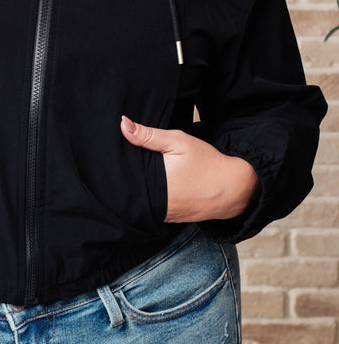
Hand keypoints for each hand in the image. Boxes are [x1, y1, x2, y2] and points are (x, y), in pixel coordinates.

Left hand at [120, 115, 260, 222]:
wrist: (234, 188)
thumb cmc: (207, 163)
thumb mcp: (179, 142)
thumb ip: (148, 135)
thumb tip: (122, 124)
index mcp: (156, 186)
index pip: (123, 178)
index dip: (115, 167)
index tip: (110, 156)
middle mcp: (157, 205)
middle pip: (130, 192)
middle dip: (124, 179)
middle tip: (120, 163)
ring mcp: (164, 215)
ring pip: (140, 202)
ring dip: (136, 190)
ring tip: (132, 174)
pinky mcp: (171, 219)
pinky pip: (151, 209)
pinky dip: (148, 198)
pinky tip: (149, 186)